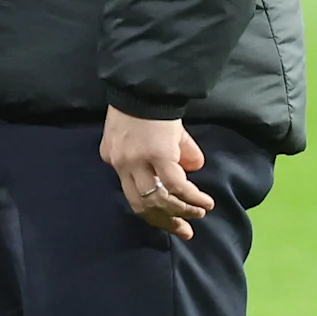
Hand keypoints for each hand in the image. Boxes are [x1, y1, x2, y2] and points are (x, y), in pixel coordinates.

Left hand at [102, 108, 214, 239]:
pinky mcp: (159, 155)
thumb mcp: (149, 131)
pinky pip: (176, 185)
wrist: (146, 84)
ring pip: (159, 199)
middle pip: (141, 205)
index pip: (130, 193)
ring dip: (181, 211)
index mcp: (112, 157)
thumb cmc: (146, 105)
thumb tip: (192, 168)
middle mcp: (121, 164)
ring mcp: (139, 161)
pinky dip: (191, 198)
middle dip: (164, 222)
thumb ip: (168, 151)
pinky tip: (204, 202)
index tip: (167, 220)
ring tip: (198, 215)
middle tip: (184, 231)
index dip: (150, 211)